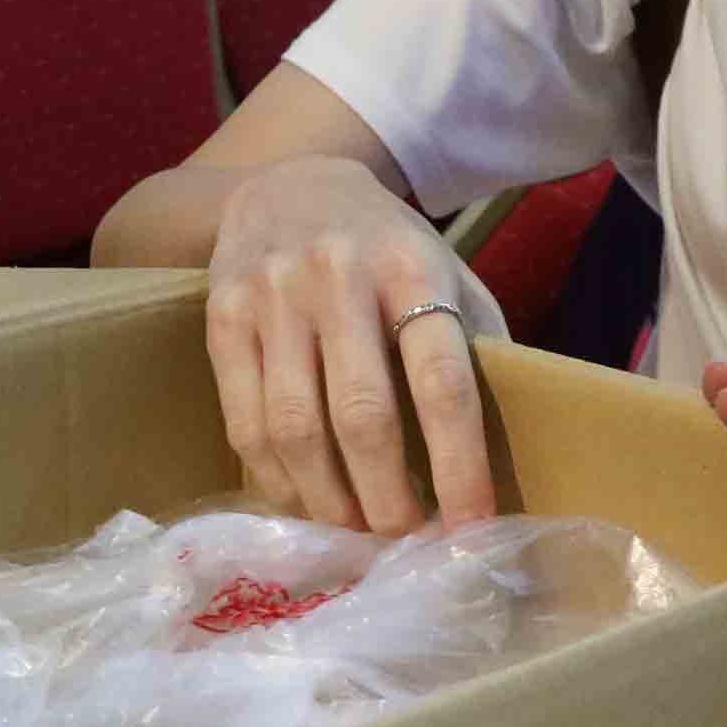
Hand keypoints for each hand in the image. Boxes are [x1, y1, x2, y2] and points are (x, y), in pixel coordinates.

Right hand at [206, 157, 494, 532]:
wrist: (286, 184)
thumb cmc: (386, 249)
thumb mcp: (446, 272)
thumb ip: (473, 343)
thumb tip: (503, 446)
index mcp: (412, 269)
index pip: (441, 382)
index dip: (459, 464)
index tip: (469, 528)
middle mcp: (339, 278)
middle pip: (363, 416)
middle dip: (385, 498)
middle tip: (401, 541)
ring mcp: (273, 297)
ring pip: (295, 428)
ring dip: (326, 500)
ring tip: (349, 534)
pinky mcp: (223, 318)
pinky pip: (244, 421)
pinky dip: (274, 478)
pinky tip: (300, 501)